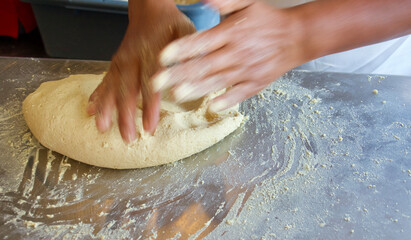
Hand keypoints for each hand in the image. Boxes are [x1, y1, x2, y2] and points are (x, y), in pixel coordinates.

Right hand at [87, 1, 195, 141]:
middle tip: (128, 137)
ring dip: (106, 108)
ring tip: (102, 128)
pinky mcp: (116, 63)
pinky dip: (97, 95)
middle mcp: (133, 58)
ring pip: (112, 87)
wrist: (150, 9)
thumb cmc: (171, 24)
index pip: (150, 83)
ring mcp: (122, 60)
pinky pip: (104, 80)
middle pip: (127, 89)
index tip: (149, 126)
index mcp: (152, 53)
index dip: (149, 106)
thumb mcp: (185, 33)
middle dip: (125, 115)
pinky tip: (90, 109)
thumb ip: (187, 54)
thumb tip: (188, 76)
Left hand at [152, 1, 305, 111]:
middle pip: (204, 65)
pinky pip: (240, 94)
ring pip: (218, 81)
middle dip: (179, 74)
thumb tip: (203, 1)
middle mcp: (237, 53)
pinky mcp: (256, 84)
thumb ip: (224, 2)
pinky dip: (227, 100)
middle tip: (157, 82)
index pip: (202, 42)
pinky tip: (211, 106)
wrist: (296, 37)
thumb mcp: (247, 3)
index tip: (162, 57)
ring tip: (177, 95)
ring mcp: (247, 70)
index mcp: (232, 33)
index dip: (181, 50)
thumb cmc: (268, 21)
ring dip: (196, 89)